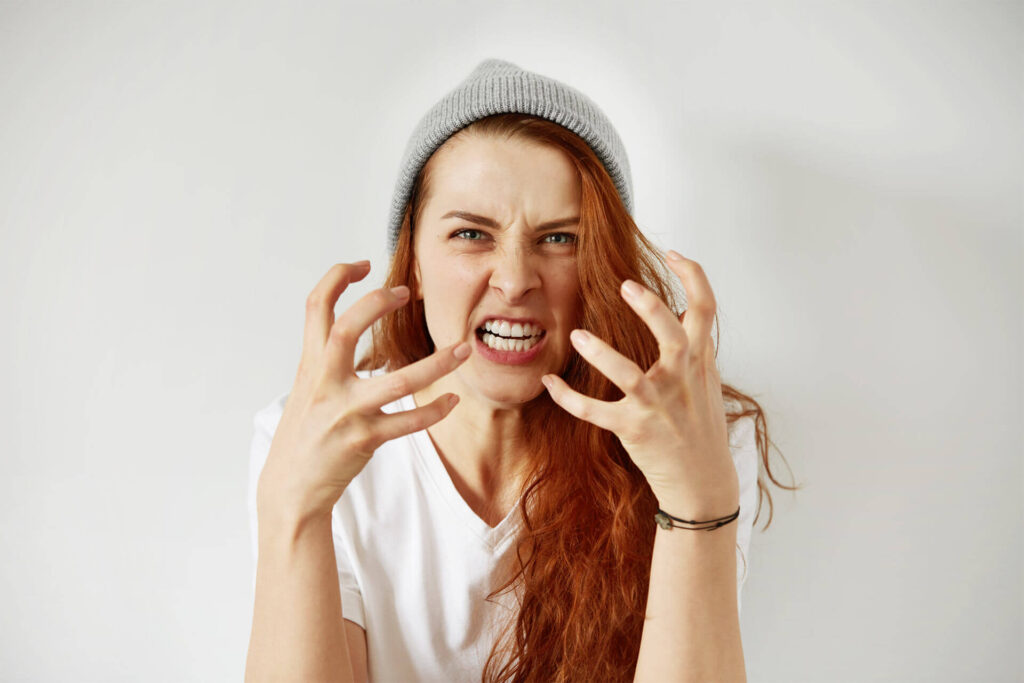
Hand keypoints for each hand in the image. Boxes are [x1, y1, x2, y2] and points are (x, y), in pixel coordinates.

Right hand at [257, 260, 470, 522]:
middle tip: (406, 292)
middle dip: (377, 303)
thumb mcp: (307, 388)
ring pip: (398, 381)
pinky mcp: (364, 440)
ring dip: (437, 363)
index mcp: (310, 364)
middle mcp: (325, 382)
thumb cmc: (304, 434)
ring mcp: (345, 412)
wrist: (290, 487)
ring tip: (464, 349)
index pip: (315, 306)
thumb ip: (326, 359)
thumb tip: (349, 328)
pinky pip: (407, 423)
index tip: (362, 265)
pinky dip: (434, 410)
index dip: (337, 278)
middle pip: (348, 328)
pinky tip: (452, 400)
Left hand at [541, 251, 737, 518]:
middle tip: (624, 285)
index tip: (675, 254)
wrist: (703, 482)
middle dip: (651, 309)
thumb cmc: (700, 427)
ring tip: (576, 335)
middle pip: (673, 335)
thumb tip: (682, 312)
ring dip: (601, 354)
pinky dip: (569, 399)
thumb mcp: (706, 383)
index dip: (694, 277)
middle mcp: (681, 380)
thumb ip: (695, 349)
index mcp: (700, 362)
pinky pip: (596, 412)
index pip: (706, 310)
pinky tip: (549, 383)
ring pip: (629, 375)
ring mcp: (657, 407)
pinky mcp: (634, 430)